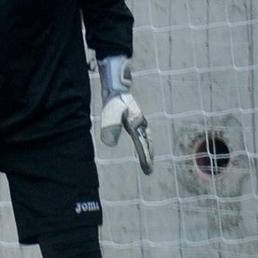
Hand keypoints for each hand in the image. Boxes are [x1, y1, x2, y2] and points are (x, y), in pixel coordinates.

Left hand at [98, 56, 151, 174]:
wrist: (116, 86)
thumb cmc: (114, 100)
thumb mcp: (111, 114)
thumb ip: (111, 127)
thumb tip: (108, 145)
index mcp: (137, 125)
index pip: (142, 145)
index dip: (145, 158)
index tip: (147, 170)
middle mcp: (140, 123)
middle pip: (147, 143)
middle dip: (148, 156)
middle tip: (148, 170)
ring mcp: (138, 121)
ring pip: (146, 138)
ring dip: (147, 150)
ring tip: (148, 162)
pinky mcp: (133, 119)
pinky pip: (140, 134)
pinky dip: (143, 142)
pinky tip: (141, 145)